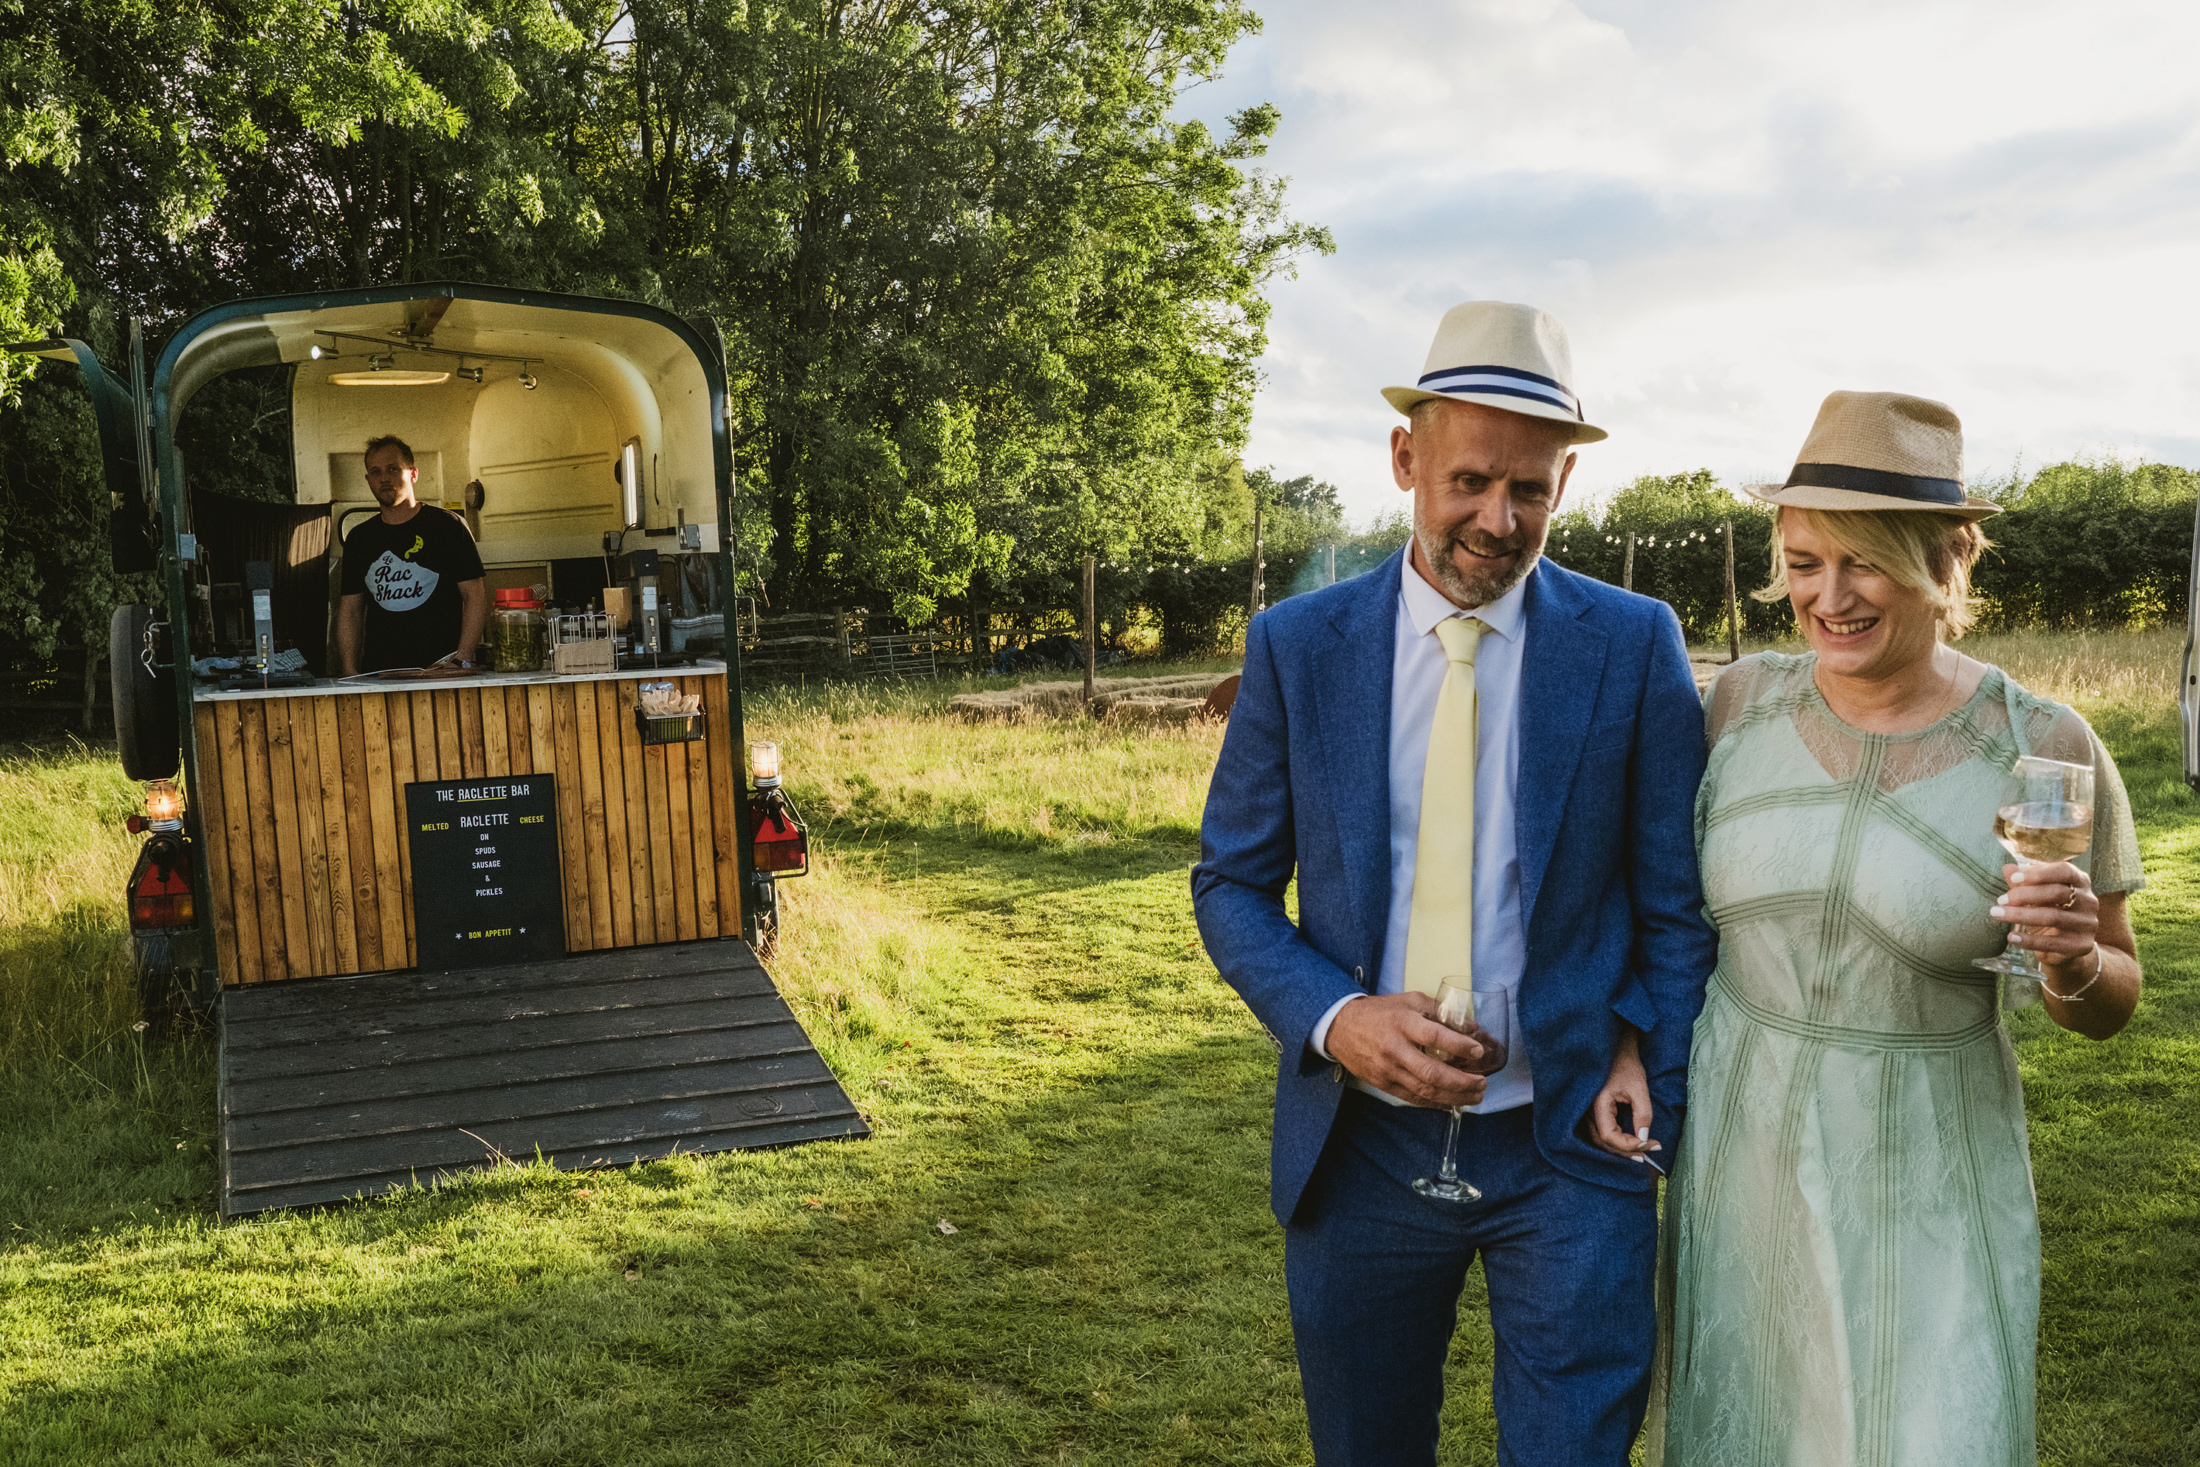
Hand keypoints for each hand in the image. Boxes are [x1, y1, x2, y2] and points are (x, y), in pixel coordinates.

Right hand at [1326, 992, 1489, 1109]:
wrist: (1340, 1026)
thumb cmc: (1379, 1012)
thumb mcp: (1409, 1000)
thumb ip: (1440, 1011)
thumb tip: (1471, 1027)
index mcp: (1403, 1023)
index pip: (1435, 1036)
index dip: (1460, 1046)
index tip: (1478, 1051)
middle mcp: (1395, 1048)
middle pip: (1432, 1072)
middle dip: (1462, 1082)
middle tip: (1482, 1083)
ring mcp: (1388, 1070)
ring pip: (1425, 1090)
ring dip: (1454, 1097)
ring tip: (1475, 1097)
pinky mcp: (1383, 1084)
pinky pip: (1413, 1098)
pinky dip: (1435, 1103)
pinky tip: (1453, 1103)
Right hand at [1590, 1024, 1660, 1164]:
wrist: (1616, 1051)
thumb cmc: (1626, 1066)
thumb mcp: (1639, 1088)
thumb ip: (1643, 1114)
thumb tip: (1644, 1138)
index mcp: (1597, 1104)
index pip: (1608, 1136)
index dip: (1628, 1145)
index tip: (1649, 1143)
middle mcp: (1588, 1111)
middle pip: (1603, 1142)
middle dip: (1627, 1151)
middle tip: (1650, 1152)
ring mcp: (1589, 1113)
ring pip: (1601, 1140)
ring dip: (1621, 1148)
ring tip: (1643, 1150)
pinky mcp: (1594, 1112)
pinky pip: (1602, 1132)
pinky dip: (1617, 1141)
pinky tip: (1632, 1140)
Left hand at [1991, 862, 2098, 979]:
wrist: (2066, 947)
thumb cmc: (2050, 912)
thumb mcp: (2037, 896)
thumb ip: (2024, 883)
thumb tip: (2008, 868)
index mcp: (2080, 881)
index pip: (2064, 870)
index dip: (2039, 873)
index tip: (2013, 879)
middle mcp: (2088, 901)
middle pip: (2057, 892)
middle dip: (2024, 895)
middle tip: (2001, 900)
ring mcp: (2088, 924)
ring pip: (2052, 916)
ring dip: (2020, 915)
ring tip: (1997, 914)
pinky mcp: (2082, 945)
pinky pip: (2052, 942)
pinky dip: (2028, 940)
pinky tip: (2011, 937)